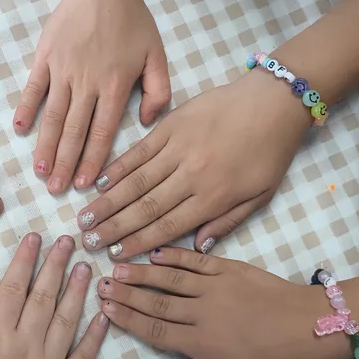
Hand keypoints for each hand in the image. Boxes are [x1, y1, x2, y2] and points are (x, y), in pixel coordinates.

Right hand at [13, 0, 170, 194]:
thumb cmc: (133, 20)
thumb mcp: (157, 55)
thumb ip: (159, 91)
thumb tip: (148, 123)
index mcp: (115, 86)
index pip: (102, 133)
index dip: (92, 161)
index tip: (83, 185)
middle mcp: (87, 83)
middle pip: (75, 132)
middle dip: (65, 164)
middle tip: (55, 191)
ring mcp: (63, 70)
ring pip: (53, 116)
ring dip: (45, 146)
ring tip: (39, 171)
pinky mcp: (45, 57)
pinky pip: (33, 88)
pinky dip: (24, 108)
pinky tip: (18, 130)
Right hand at [76, 71, 309, 258]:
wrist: (273, 102)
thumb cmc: (270, 151)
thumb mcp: (260, 195)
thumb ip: (227, 222)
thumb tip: (196, 246)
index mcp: (214, 196)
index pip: (168, 226)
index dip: (138, 243)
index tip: (114, 255)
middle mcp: (191, 175)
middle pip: (145, 207)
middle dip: (114, 227)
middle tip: (88, 241)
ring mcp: (178, 148)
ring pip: (136, 181)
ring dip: (108, 201)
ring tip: (85, 217)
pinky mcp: (171, 125)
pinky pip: (139, 151)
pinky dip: (117, 167)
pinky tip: (98, 181)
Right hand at [96, 247, 346, 358]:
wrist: (312, 323)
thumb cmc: (277, 358)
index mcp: (203, 342)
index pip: (155, 329)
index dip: (127, 319)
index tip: (105, 308)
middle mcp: (203, 311)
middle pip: (155, 302)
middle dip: (125, 293)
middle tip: (100, 284)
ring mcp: (215, 286)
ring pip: (169, 278)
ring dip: (140, 272)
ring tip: (116, 265)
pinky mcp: (229, 267)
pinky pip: (194, 260)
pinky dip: (172, 256)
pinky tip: (154, 252)